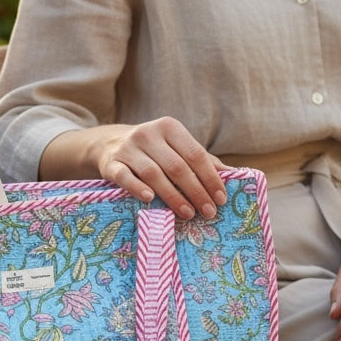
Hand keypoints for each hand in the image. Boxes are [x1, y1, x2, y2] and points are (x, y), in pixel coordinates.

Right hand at [94, 118, 228, 218]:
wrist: (109, 144)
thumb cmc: (153, 150)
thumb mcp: (175, 147)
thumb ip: (201, 160)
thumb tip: (232, 175)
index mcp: (169, 127)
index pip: (195, 153)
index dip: (210, 177)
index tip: (221, 198)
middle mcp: (148, 134)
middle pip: (176, 166)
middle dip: (196, 191)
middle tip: (208, 211)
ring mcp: (127, 148)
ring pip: (153, 173)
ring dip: (172, 195)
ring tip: (188, 213)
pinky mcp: (111, 163)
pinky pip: (125, 177)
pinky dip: (137, 188)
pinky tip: (149, 199)